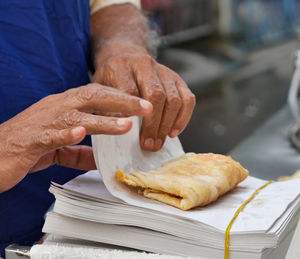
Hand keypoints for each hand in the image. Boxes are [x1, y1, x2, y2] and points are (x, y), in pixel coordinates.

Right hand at [0, 83, 151, 191]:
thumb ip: (80, 152)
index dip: (120, 97)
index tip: (142, 103)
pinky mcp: (30, 141)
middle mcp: (55, 108)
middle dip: (122, 102)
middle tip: (147, 107)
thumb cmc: (25, 147)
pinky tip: (80, 133)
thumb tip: (101, 159)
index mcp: (63, 107)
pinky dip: (65, 133)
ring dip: (103, 120)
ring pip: (76, 116)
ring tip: (126, 124)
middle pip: (92, 98)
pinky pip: (49, 135)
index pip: (96, 95)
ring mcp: (43, 123)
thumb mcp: (58, 148)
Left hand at [93, 45, 195, 151]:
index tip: (131, 132)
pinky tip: (173, 132)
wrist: (125, 58)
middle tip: (148, 144)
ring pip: (173, 98)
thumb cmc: (111, 80)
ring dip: (167, 125)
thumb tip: (122, 130)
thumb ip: (108, 107)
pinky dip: (183, 118)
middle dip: (153, 124)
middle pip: (156, 95)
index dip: (133, 112)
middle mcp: (144, 64)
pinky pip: (188, 99)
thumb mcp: (100, 89)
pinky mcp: (177, 78)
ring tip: (158, 142)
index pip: (129, 90)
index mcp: (120, 67)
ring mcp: (163, 70)